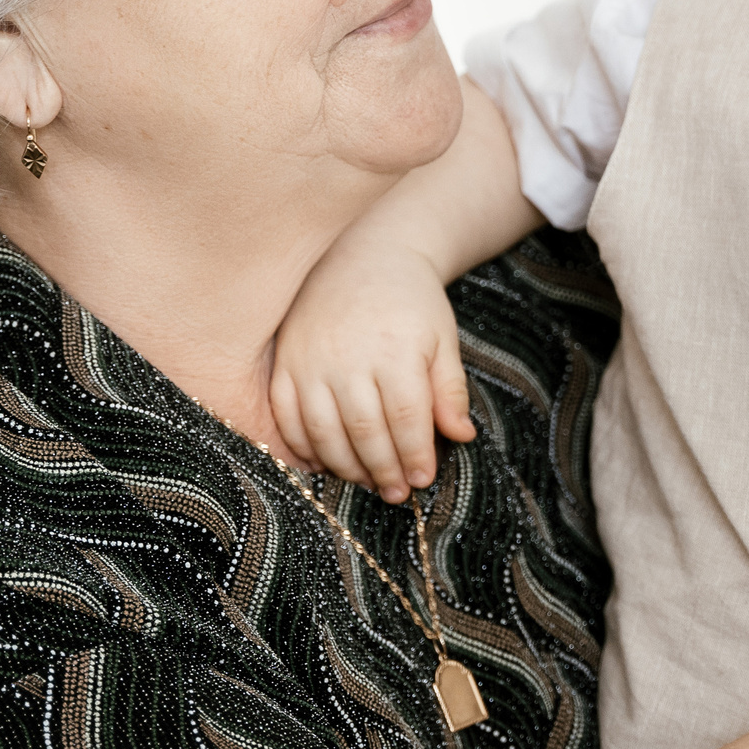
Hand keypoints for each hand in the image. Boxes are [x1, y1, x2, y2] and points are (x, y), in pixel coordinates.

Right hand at [270, 235, 474, 499]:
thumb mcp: (443, 340)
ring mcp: (311, 359)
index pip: (405, 417)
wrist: (368, 255)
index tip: (423, 479)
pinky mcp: (286, 361)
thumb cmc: (413, 303)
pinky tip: (324, 463)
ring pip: (323, 430)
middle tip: (397, 493)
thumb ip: (450, 389)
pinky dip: (302, 446)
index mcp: (395, 349)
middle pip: (364, 430)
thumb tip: (462, 436)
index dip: (414, 454)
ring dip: (346, 466)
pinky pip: (286, 415)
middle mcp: (348, 356)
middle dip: (383, 470)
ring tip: (367, 481)